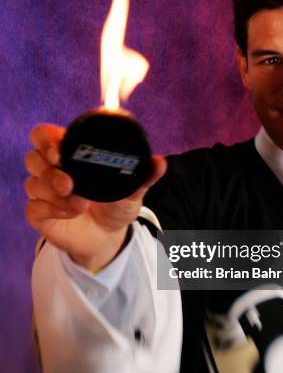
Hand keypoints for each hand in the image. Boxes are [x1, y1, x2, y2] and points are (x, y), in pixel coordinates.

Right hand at [25, 123, 166, 271]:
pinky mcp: (39, 214)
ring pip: (33, 184)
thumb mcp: (132, 189)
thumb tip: (160, 162)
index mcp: (69, 154)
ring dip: (56, 195)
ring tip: (81, 204)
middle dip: (48, 169)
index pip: (44, 136)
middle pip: (32, 158)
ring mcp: (43, 192)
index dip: (46, 139)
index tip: (58, 149)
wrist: (109, 236)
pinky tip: (72, 213)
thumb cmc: (116, 203)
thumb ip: (144, 175)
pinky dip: (52, 210)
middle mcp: (51, 169)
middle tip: (68, 183)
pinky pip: (34, 208)